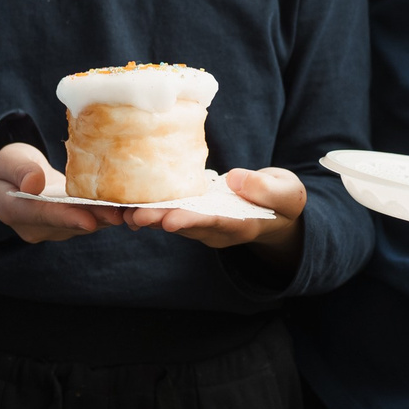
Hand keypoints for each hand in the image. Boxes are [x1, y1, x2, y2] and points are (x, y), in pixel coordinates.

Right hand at [0, 142, 125, 240]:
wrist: (18, 177)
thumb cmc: (10, 165)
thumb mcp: (7, 160)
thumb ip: (19, 170)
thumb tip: (33, 184)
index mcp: (13, 211)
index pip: (41, 214)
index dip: (66, 217)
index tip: (88, 220)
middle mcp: (36, 227)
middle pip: (68, 223)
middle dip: (95, 219)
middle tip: (119, 216)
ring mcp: (56, 229)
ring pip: (84, 224)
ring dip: (107, 217)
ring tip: (131, 211)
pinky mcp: (73, 223)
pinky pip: (92, 219)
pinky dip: (110, 213)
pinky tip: (129, 206)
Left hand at [126, 167, 306, 265]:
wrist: (275, 206)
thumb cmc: (283, 198)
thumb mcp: (287, 192)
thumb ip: (266, 188)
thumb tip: (235, 179)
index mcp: (241, 225)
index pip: (214, 224)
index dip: (191, 222)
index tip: (169, 221)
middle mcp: (216, 229)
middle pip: (184, 225)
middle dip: (158, 220)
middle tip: (133, 216)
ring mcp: (202, 222)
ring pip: (170, 218)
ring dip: (146, 214)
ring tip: (121, 209)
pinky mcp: (192, 210)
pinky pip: (168, 208)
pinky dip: (148, 204)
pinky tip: (126, 198)